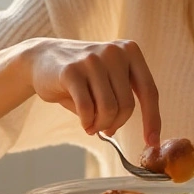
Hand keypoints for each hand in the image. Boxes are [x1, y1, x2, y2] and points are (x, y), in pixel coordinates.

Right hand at [26, 38, 160, 145]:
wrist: (41, 58)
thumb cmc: (81, 76)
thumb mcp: (109, 79)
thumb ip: (125, 98)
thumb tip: (144, 135)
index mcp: (130, 51)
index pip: (149, 91)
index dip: (152, 120)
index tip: (152, 142)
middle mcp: (114, 52)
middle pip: (127, 104)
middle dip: (116, 124)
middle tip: (105, 130)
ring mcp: (92, 59)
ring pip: (109, 109)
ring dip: (100, 125)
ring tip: (92, 125)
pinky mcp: (71, 71)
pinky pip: (87, 108)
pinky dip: (87, 122)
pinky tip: (84, 123)